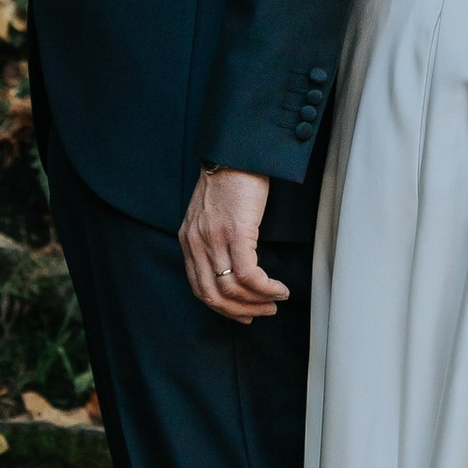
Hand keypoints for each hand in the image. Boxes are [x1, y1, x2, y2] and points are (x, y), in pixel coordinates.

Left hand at [181, 167, 287, 320]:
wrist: (236, 154)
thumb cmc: (230, 180)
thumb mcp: (210, 214)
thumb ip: (212, 238)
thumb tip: (230, 263)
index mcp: (189, 241)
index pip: (199, 287)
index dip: (222, 307)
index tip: (242, 314)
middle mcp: (197, 244)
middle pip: (213, 295)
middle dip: (240, 311)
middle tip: (262, 313)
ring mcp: (214, 239)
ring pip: (231, 289)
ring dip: (256, 302)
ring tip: (275, 301)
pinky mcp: (236, 233)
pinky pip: (248, 274)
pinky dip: (265, 288)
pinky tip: (279, 289)